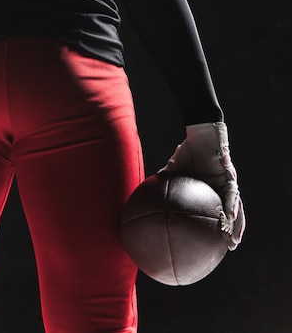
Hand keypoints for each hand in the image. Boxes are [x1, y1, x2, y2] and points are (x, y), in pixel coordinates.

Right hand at [159, 122, 244, 249]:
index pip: (213, 214)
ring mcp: (227, 184)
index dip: (214, 229)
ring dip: (236, 225)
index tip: (211, 244)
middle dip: (230, 232)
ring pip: (235, 210)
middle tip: (228, 249)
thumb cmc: (189, 149)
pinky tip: (229, 218)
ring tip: (233, 241)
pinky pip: (232, 196)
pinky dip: (232, 207)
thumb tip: (146, 191)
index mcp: (209, 190)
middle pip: (229, 216)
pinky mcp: (230, 177)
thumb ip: (164, 181)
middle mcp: (221, 190)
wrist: (200, 134)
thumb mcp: (173, 168)